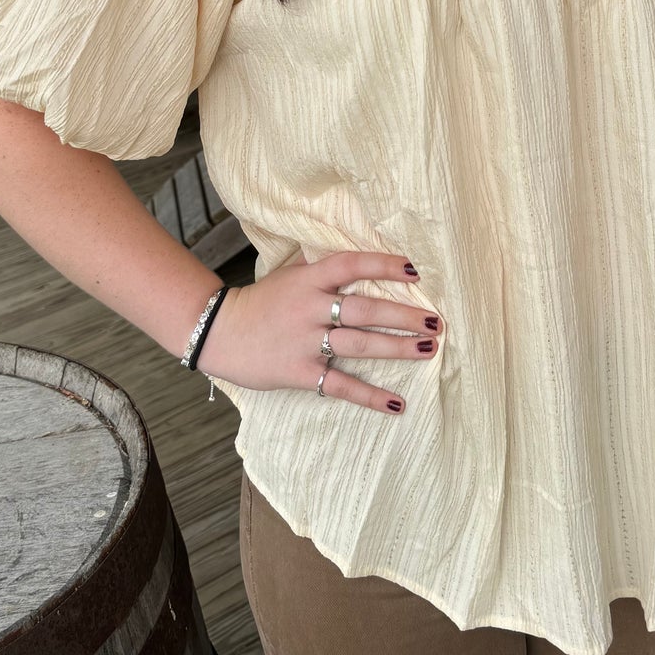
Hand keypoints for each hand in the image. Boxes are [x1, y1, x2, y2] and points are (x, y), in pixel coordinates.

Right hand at [196, 248, 441, 415]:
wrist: (218, 332)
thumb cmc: (260, 302)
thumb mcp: (287, 275)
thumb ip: (318, 265)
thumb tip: (352, 251)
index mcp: (309, 279)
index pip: (352, 265)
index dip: (385, 265)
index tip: (416, 271)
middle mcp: (311, 307)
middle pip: (365, 309)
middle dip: (404, 315)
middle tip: (436, 321)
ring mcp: (306, 341)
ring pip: (359, 344)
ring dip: (397, 348)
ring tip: (429, 349)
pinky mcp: (300, 372)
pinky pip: (341, 385)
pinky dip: (370, 396)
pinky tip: (397, 403)